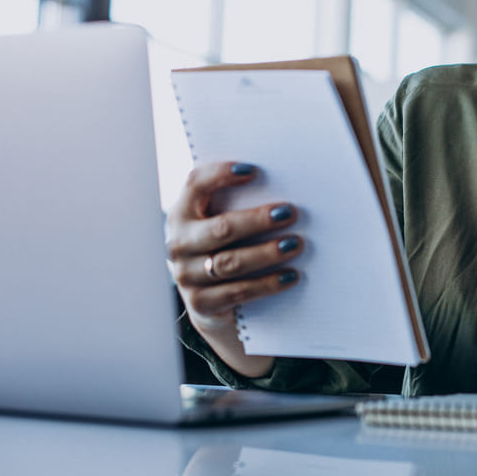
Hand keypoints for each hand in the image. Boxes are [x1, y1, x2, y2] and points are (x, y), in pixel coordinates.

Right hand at [166, 162, 302, 336]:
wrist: (214, 304)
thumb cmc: (228, 250)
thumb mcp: (225, 225)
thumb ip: (239, 205)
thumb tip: (285, 186)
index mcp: (184, 214)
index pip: (196, 185)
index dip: (221, 174)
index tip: (254, 170)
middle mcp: (180, 243)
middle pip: (221, 228)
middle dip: (258, 220)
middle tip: (290, 213)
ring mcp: (187, 275)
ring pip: (231, 262)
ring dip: (267, 252)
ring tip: (296, 244)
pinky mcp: (201, 303)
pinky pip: (238, 291)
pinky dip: (268, 283)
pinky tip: (291, 275)